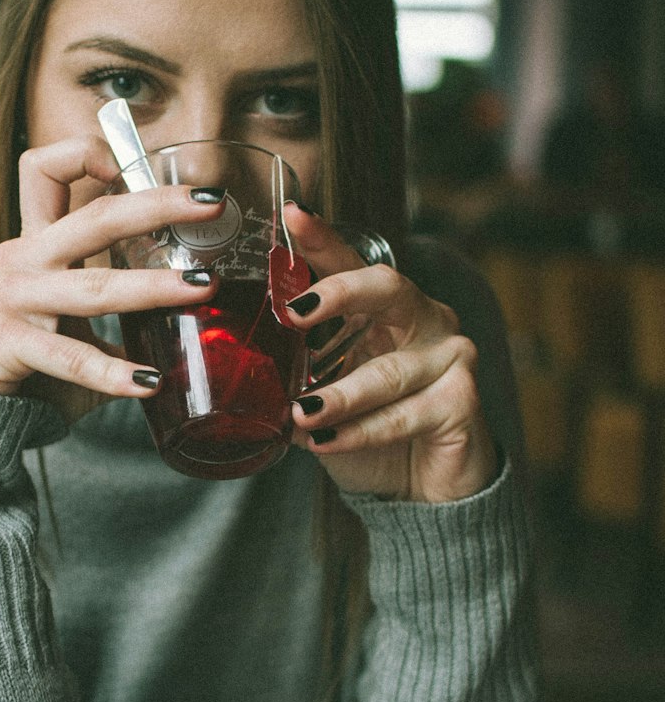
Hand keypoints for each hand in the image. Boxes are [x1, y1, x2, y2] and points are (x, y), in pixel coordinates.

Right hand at [0, 138, 221, 423]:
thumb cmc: (25, 352)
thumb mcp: (61, 306)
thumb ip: (107, 290)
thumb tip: (184, 292)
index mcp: (35, 241)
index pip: (44, 168)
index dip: (84, 154)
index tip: (132, 166)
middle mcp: (22, 260)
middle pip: (93, 218)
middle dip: (157, 206)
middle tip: (211, 203)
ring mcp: (12, 299)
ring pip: (93, 288)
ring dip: (153, 287)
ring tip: (202, 288)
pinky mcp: (8, 343)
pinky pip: (70, 358)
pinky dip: (113, 373)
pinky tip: (149, 381)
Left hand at [282, 205, 497, 502]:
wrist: (423, 484)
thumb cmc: (374, 429)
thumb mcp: (327, 394)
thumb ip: (294, 375)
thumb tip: (237, 370)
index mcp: (388, 308)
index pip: (353, 264)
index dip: (324, 240)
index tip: (292, 217)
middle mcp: (427, 319)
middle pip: (388, 287)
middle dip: (340, 294)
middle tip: (294, 315)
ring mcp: (452, 356)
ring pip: (388, 371)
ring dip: (340, 396)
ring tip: (301, 413)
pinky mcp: (463, 400)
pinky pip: (404, 414)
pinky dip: (361, 432)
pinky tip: (328, 442)